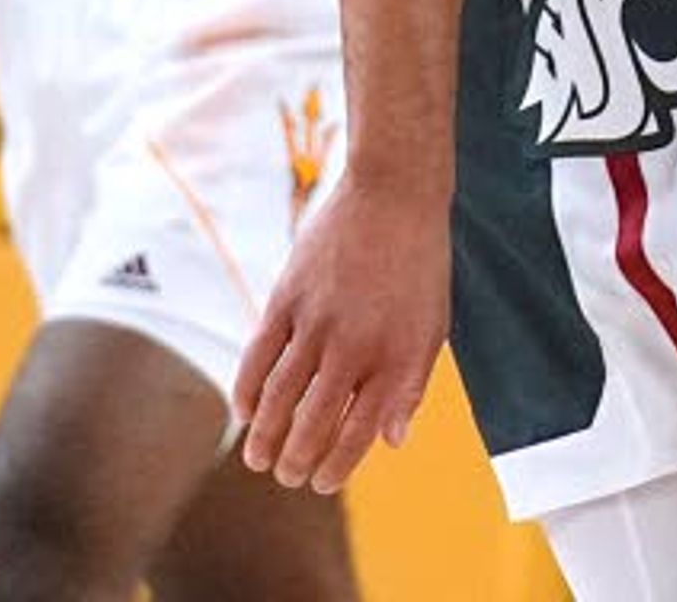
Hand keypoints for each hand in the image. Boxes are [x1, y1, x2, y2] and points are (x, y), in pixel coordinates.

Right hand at [232, 172, 450, 493]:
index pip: (357, 432)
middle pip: (314, 422)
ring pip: (280, 395)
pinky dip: (247, 388)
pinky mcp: (287, 296)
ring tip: (258, 461)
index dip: (336, 466)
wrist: (393, 193)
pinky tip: (243, 411)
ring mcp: (315, 322)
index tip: (322, 484)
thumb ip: (411, 386)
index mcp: (391, 359)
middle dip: (296, 459)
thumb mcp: (433, 327)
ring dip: (266, 435)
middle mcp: (352, 347)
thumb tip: (393, 441)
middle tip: (286, 476)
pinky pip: (258, 353)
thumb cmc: (419, 263)